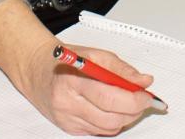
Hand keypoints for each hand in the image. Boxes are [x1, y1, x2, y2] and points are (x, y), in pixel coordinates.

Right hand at [21, 38, 155, 135]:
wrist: (37, 70)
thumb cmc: (68, 59)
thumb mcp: (96, 54)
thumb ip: (122, 69)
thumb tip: (144, 81)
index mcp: (74, 79)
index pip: (110, 97)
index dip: (134, 99)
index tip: (147, 95)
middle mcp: (68, 102)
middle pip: (110, 117)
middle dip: (134, 111)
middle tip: (143, 100)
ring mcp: (67, 118)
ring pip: (107, 128)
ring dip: (125, 118)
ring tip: (129, 104)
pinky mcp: (68, 128)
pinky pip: (98, 132)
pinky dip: (111, 123)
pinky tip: (112, 110)